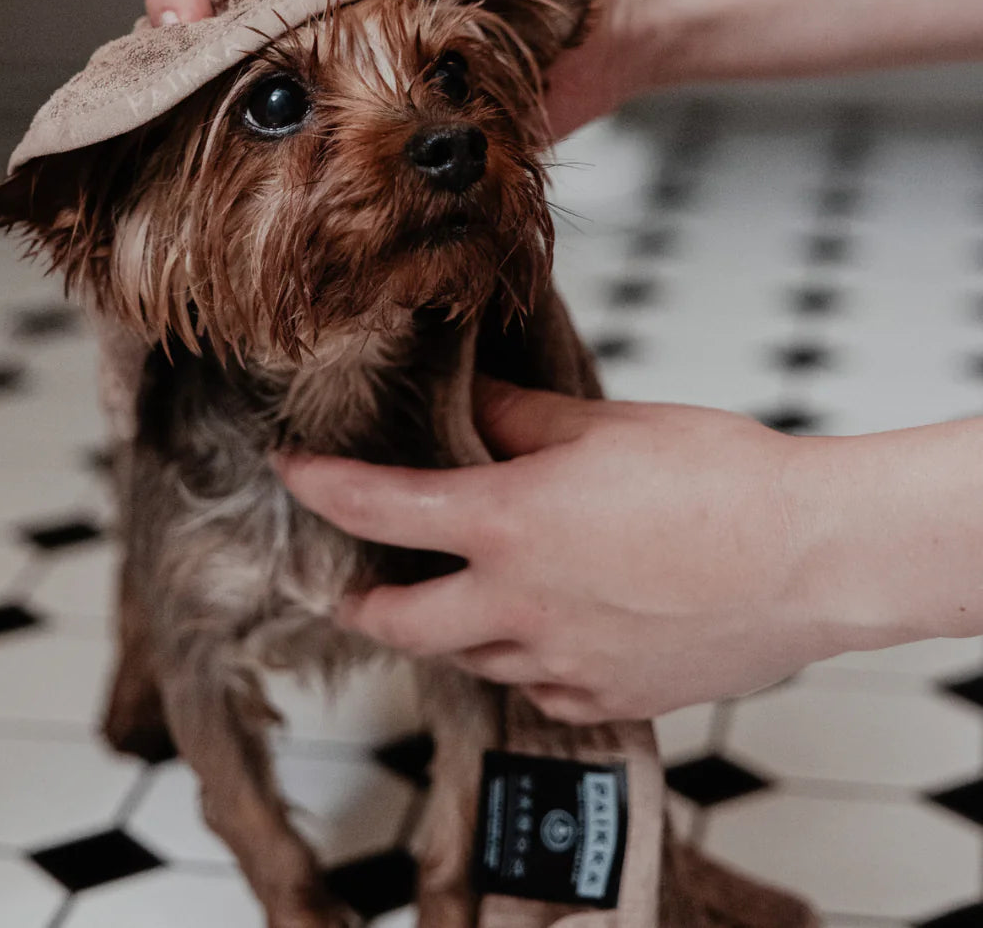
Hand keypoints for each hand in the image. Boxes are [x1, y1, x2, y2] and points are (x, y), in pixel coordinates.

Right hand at [144, 0, 649, 135]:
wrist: (612, 33)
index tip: (176, 24)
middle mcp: (325, 25)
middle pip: (218, 44)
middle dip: (182, 73)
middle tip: (178, 110)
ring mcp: (353, 87)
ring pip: (261, 108)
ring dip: (229, 133)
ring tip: (219, 160)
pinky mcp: (388, 142)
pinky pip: (325, 157)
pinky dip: (297, 174)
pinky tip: (292, 193)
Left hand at [278, 379, 888, 722]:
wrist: (810, 557)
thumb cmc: (719, 479)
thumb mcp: (606, 426)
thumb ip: (523, 419)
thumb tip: (478, 405)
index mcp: (508, 524)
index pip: (380, 507)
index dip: (323, 487)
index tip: (295, 473)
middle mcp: (518, 607)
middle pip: (397, 623)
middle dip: (359, 604)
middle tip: (349, 587)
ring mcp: (560, 663)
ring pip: (469, 657)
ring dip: (451, 626)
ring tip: (468, 592)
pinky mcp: (607, 698)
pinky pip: (538, 685)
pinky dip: (525, 657)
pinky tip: (554, 626)